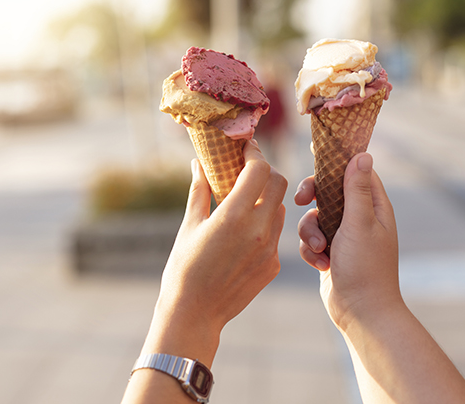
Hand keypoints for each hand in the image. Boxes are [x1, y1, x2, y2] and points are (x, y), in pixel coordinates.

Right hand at [146, 140, 287, 362]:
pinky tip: (243, 233)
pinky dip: (264, 225)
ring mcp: (269, 250)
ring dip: (266, 199)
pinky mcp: (273, 266)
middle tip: (246, 172)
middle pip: (278, 183)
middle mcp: (258, 230)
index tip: (244, 149)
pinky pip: (275, 234)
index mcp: (234, 216)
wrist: (194, 314)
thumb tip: (199, 162)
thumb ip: (200, 190)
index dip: (253, 154)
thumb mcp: (189, 225)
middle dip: (264, 173)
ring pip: (280, 208)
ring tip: (243, 203)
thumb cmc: (184, 268)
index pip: (260, 169)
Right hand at [294, 153, 401, 332]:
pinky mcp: (331, 252)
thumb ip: (357, 189)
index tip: (315, 150)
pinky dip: (311, 250)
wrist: (361, 313)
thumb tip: (363, 154)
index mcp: (374, 206)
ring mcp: (344, 236)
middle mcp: (360, 218)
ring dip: (310, 232)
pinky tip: (321, 265)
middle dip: (312, 196)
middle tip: (300, 200)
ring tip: (320, 251)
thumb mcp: (359, 224)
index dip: (336, 160)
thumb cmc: (365, 268)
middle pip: (328, 190)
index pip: (355, 171)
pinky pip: (311, 239)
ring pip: (314, 216)